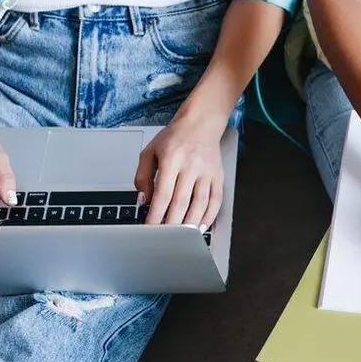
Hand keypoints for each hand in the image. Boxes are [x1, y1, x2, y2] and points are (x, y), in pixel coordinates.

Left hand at [135, 113, 224, 227]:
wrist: (201, 123)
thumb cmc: (174, 138)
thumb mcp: (150, 151)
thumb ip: (142, 176)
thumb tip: (144, 200)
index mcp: (172, 159)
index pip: (163, 193)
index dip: (156, 214)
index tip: (149, 228)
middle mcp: (191, 165)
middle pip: (181, 202)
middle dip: (172, 224)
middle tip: (164, 239)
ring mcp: (207, 171)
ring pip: (200, 203)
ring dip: (191, 223)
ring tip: (182, 237)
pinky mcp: (218, 175)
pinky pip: (216, 199)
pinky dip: (209, 216)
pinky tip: (201, 226)